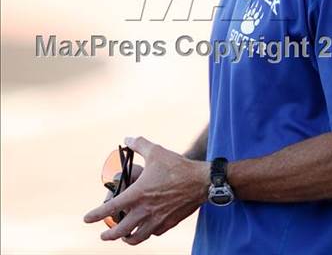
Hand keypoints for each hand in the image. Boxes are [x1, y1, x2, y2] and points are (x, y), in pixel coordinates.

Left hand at [84, 136, 209, 244]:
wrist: (200, 182)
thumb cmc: (177, 166)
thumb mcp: (156, 151)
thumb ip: (139, 144)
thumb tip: (127, 138)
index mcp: (138, 194)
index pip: (110, 208)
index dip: (95, 214)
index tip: (86, 219)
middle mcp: (145, 211)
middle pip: (121, 231)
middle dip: (109, 234)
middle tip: (103, 234)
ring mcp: (157, 220)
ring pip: (137, 237)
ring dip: (127, 238)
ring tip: (124, 237)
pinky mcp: (169, 223)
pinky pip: (154, 233)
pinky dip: (147, 233)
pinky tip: (147, 229)